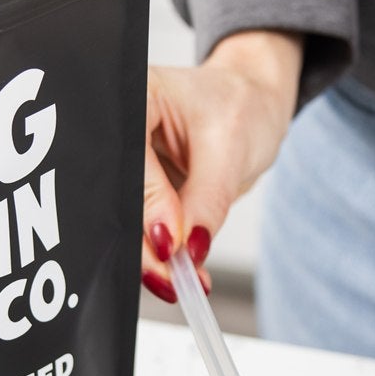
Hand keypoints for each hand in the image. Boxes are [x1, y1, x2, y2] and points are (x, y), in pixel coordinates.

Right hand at [141, 30, 302, 299]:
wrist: (255, 108)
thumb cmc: (243, 106)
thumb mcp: (231, 149)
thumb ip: (206, 200)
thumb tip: (186, 247)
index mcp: (133, 97)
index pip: (128, 163)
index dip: (146, 207)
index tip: (169, 246)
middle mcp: (120, 131)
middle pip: (119, 199)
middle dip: (145, 244)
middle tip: (173, 277)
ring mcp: (128, 164)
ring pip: (128, 222)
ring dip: (154, 257)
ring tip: (186, 278)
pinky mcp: (141, 192)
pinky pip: (145, 230)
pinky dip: (164, 255)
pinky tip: (184, 269)